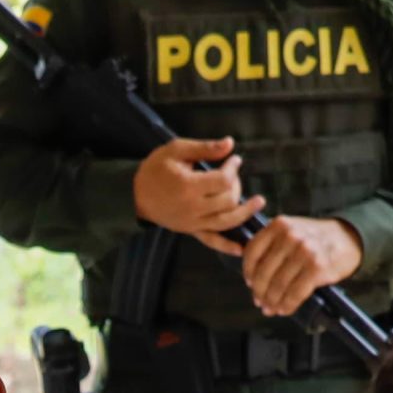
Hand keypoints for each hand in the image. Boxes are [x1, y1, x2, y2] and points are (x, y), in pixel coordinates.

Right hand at [133, 137, 262, 247]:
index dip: (233, 168)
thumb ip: (204, 148)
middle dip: (237, 185)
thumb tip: (230, 144)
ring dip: (245, 213)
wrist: (135, 195)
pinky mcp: (191, 231)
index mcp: (188, 186)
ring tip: (258, 203)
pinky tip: (241, 248)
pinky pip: (212, 241)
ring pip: (226, 222)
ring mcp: (192, 222)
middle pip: (228, 200)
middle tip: (234, 175)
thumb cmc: (155, 169)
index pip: (223, 180)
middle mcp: (192, 207)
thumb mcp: (176, 150)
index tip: (234, 159)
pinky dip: (227, 246)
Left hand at [237, 216, 362, 318]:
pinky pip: (294, 293)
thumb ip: (272, 244)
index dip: (248, 272)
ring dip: (272, 302)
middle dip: (259, 292)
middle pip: (264, 272)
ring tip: (271, 308)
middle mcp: (290, 236)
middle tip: (259, 301)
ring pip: (278, 285)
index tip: (250, 283)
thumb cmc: (316, 239)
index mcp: (279, 225)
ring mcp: (304, 252)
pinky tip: (284, 309)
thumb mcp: (291, 230)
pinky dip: (287, 305)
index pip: (253, 252)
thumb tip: (253, 275)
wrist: (349, 238)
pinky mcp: (317, 268)